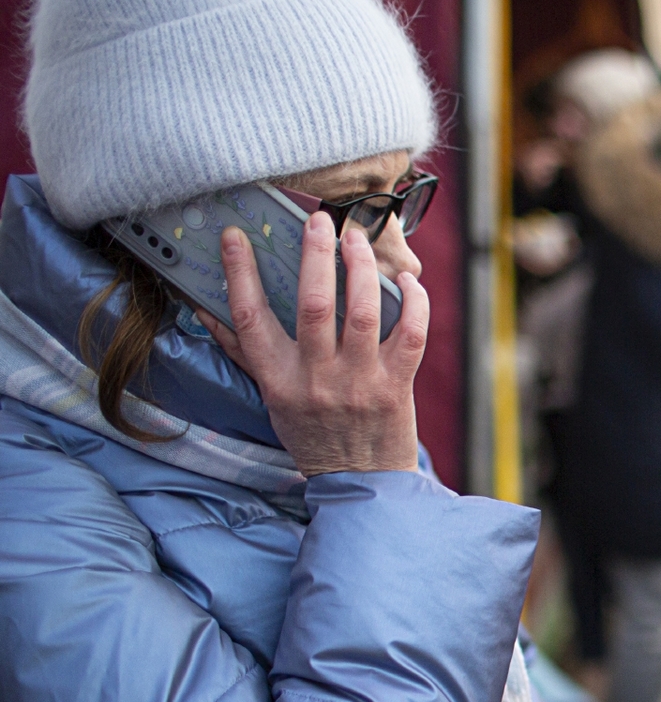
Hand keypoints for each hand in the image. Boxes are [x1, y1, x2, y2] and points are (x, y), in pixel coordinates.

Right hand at [204, 215, 427, 475]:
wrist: (361, 481)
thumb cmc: (312, 432)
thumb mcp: (270, 396)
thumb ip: (245, 351)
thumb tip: (205, 307)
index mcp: (278, 379)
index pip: (248, 318)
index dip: (238, 273)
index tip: (234, 236)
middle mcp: (316, 379)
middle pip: (313, 304)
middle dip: (314, 255)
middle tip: (318, 220)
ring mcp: (359, 383)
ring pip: (362, 311)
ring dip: (362, 267)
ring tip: (357, 238)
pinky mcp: (397, 387)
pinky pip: (410, 334)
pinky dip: (414, 302)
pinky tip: (406, 280)